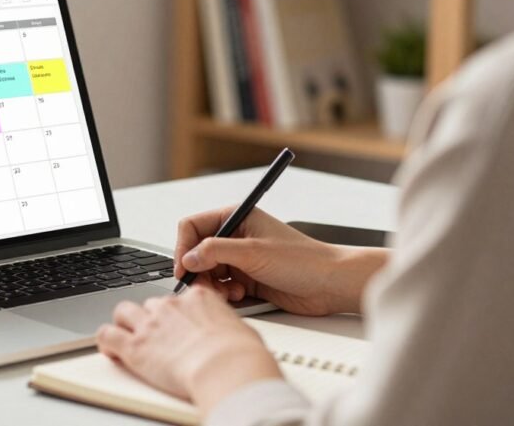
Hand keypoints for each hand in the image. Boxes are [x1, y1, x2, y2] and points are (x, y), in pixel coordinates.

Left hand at [97, 286, 280, 411]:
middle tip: (156, 334)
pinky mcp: (134, 346)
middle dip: (151, 317)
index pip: (180, 297)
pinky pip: (107, 335)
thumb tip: (230, 334)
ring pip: (124, 311)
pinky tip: (109, 349)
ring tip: (128, 336)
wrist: (225, 367)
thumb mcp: (240, 330)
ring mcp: (150, 324)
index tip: (178, 321)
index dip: (177, 311)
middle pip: (151, 304)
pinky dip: (105, 341)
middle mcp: (170, 306)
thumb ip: (226, 326)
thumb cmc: (239, 353)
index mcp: (197, 298)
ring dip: (125, 323)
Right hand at [175, 207, 387, 315]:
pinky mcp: (245, 279)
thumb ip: (216, 252)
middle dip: (199, 271)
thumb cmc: (302, 260)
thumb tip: (188, 258)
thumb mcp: (254, 252)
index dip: (184, 247)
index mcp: (236, 217)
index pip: (192, 227)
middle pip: (196, 253)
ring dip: (213, 285)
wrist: (330, 284)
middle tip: (205, 287)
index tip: (184, 268)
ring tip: (230, 292)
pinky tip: (239, 295)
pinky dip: (224, 294)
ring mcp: (239, 259)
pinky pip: (220, 287)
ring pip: (206, 272)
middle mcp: (234, 237)